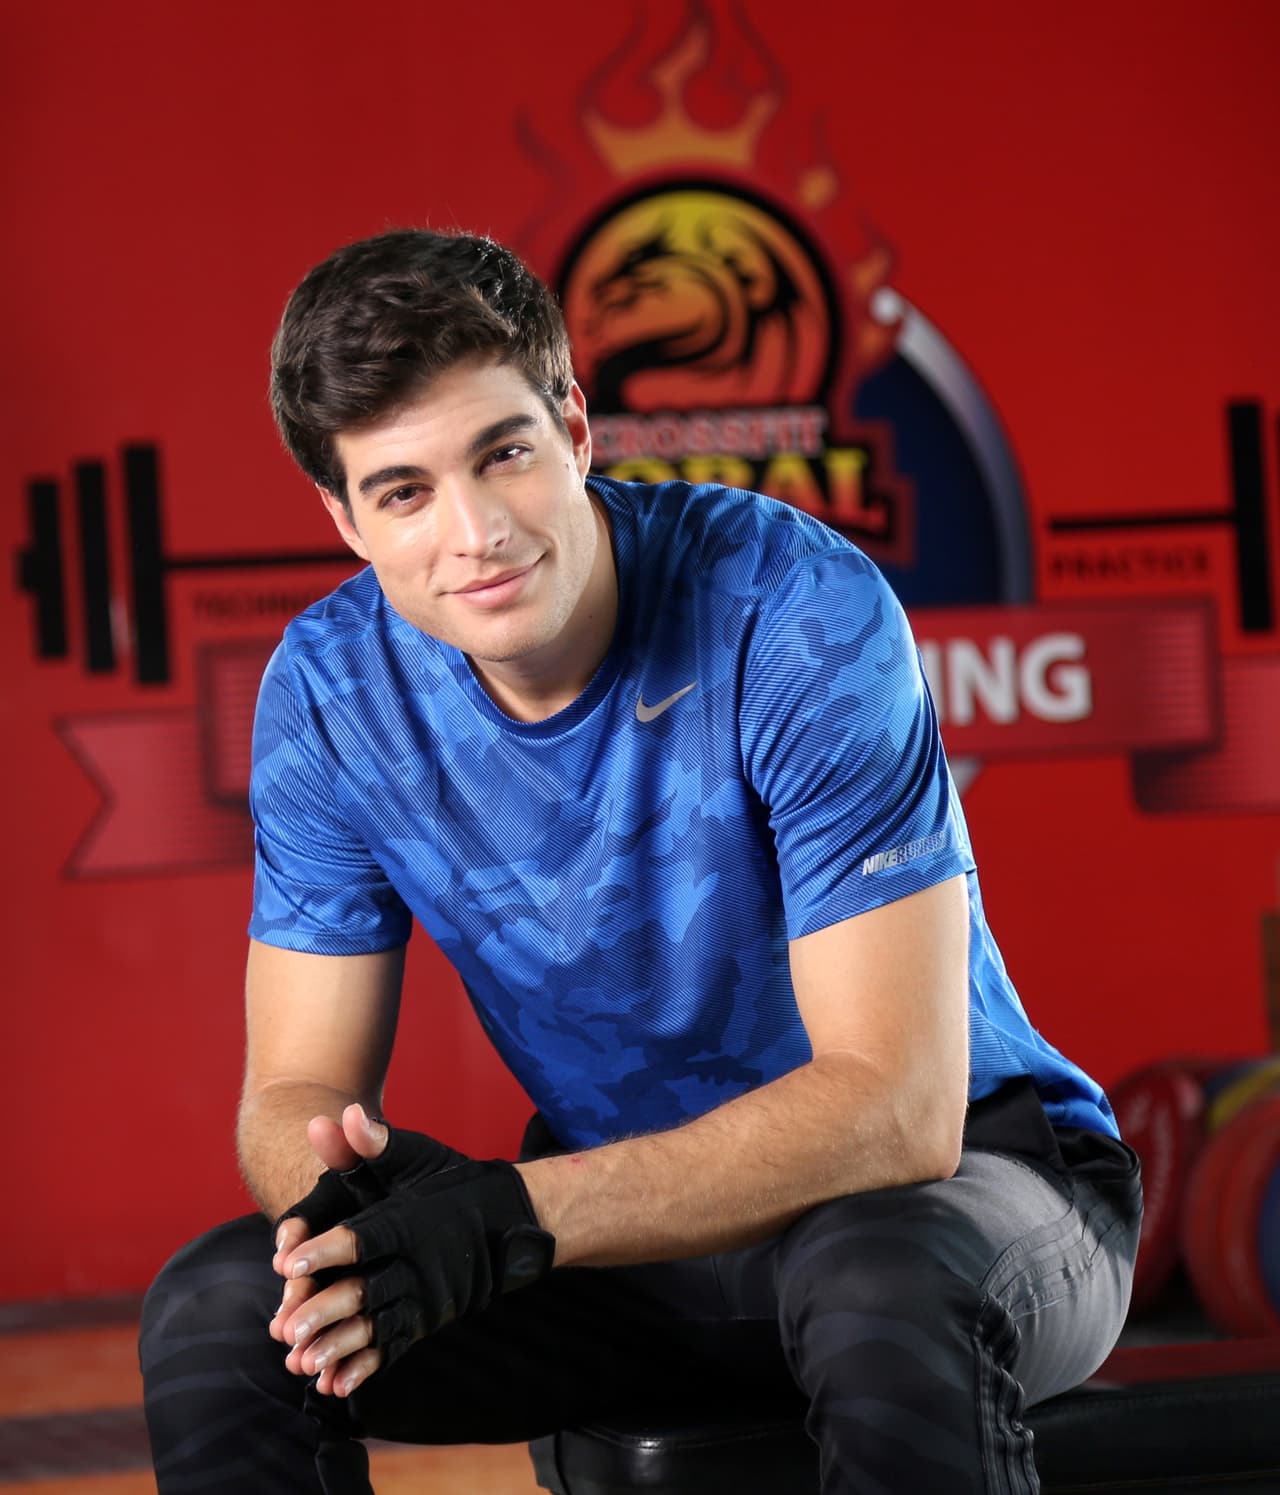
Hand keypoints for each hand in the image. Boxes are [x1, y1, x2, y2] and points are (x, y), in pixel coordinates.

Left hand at [275, 1109, 554, 1393]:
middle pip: (366, 1290)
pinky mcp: (427, 1319)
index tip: (288, 1261)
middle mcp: (418, 1264)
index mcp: (408, 1222)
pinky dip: (366, 1367)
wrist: (508, 1220)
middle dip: (324, 1310)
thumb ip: (375, 1143)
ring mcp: (424, 1296)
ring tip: (303, 1364)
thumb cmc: (450, 1182)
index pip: (364, 1237)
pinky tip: (337, 1385)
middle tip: (286, 1326)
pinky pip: (395, 1346)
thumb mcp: (414, 1157)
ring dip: (339, 1347)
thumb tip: (344, 1114)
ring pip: (377, 1326)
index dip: (327, 1249)